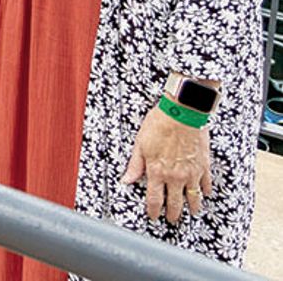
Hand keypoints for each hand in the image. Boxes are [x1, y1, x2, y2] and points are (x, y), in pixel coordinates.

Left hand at [123, 103, 212, 223]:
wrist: (182, 113)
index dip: (153, 210)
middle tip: (171, 220)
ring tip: (190, 212)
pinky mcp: (203, 166)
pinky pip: (206, 184)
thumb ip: (135, 164)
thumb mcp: (140, 143)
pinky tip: (205, 194)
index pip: (154, 199)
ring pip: (193, 198)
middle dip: (172, 214)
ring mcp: (191, 173)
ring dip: (191, 207)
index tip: (153, 216)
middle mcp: (175, 176)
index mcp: (157, 171)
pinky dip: (205, 191)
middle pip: (174, 203)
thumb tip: (126, 180)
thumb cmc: (159, 124)